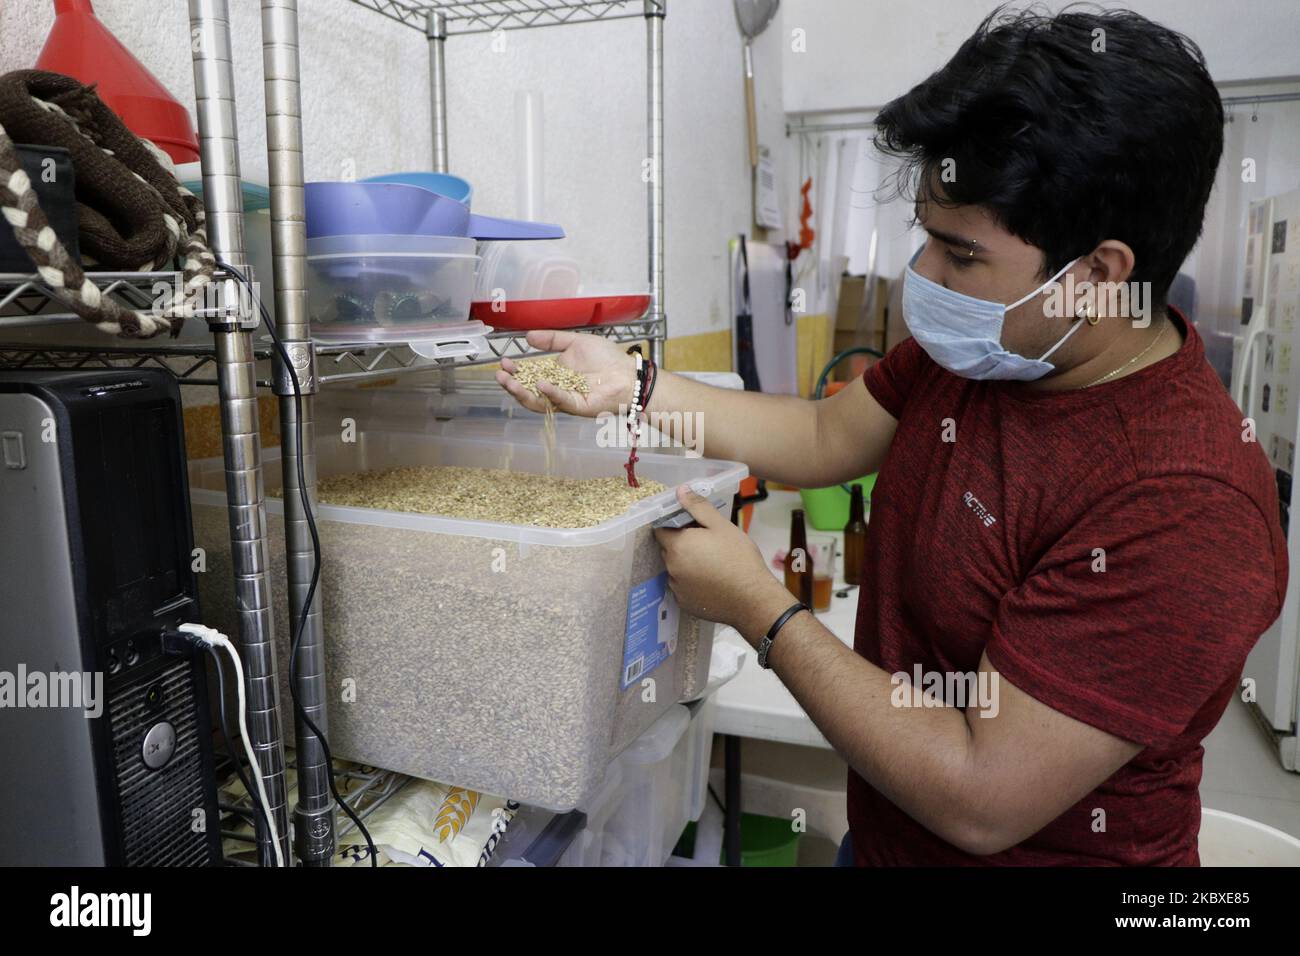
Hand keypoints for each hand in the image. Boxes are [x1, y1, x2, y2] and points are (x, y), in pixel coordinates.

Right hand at [495, 330, 636, 418]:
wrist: (629, 373)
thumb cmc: (607, 358)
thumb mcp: (575, 342)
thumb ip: (552, 339)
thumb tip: (528, 336)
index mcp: (556, 374)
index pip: (529, 375)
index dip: (516, 370)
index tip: (505, 361)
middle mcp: (557, 389)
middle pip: (529, 391)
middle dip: (512, 384)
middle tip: (500, 374)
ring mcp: (566, 400)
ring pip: (538, 401)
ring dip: (522, 392)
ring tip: (509, 382)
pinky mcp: (578, 406)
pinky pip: (560, 401)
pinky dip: (549, 392)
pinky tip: (540, 382)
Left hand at [653, 485, 791, 637]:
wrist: (752, 598)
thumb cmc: (739, 558)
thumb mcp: (721, 526)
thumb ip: (698, 507)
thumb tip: (680, 491)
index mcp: (677, 545)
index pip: (661, 530)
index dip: (674, 525)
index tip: (690, 526)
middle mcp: (671, 567)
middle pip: (668, 550)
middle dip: (681, 544)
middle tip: (706, 543)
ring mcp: (677, 588)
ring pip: (675, 569)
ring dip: (686, 564)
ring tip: (711, 563)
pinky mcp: (684, 603)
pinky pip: (683, 587)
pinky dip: (692, 583)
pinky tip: (711, 581)